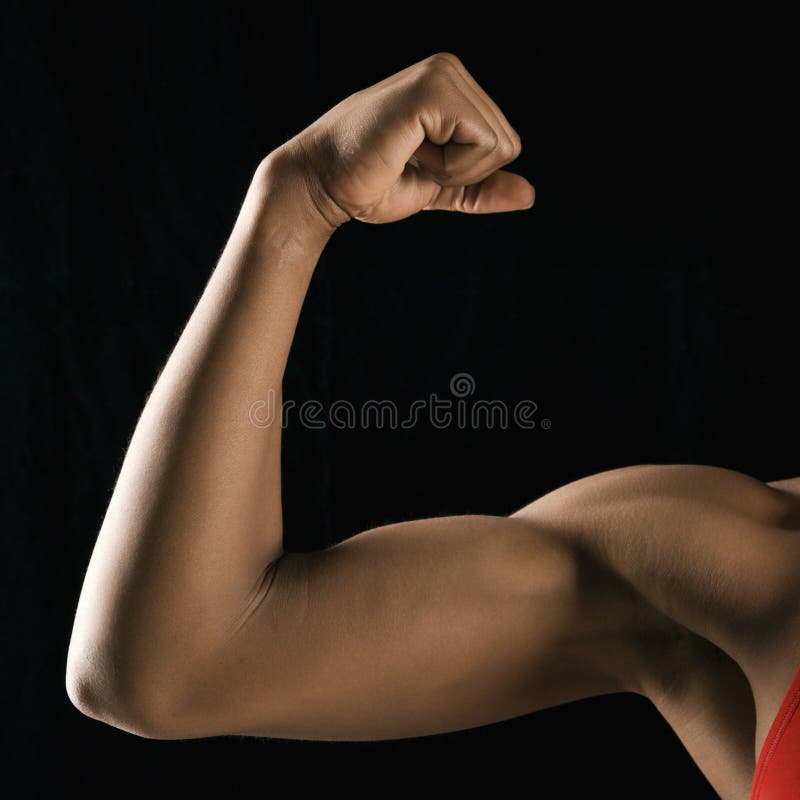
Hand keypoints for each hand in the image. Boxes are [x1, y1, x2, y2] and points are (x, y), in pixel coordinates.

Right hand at [273, 52, 534, 229]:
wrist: (323, 187)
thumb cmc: (370, 184)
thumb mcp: (439, 187)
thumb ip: (481, 189)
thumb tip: (530, 194)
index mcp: (453, 87)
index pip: (504, 145)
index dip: (466, 174)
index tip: (417, 163)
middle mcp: (451, 70)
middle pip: (508, 145)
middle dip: (462, 173)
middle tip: (410, 161)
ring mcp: (443, 74)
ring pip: (499, 146)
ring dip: (452, 170)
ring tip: (406, 154)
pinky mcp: (433, 89)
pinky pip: (482, 145)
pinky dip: (447, 166)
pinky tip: (406, 151)